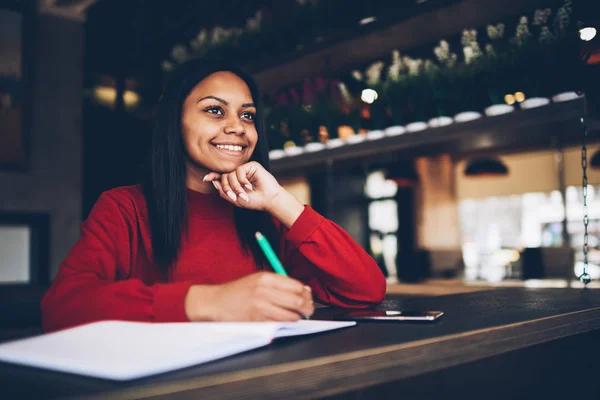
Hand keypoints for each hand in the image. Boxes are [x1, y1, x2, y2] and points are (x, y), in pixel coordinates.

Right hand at [185, 272, 313, 321]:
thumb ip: (278, 283)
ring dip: (299, 317)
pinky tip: (287, 320)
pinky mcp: (257, 320)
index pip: (296, 285)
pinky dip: (288, 323)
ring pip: (291, 314)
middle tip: (309, 309)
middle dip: (307, 306)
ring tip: (300, 316)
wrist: (216, 302)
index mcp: (265, 277)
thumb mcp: (257, 279)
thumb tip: (303, 290)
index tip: (308, 296)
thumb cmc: (238, 291)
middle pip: (296, 300)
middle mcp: (264, 290)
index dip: (306, 293)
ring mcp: (261, 306)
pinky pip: (280, 323)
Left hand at [203, 161, 282, 211]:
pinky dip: (242, 180)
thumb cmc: (254, 201)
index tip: (206, 178)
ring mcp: (245, 169)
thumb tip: (214, 182)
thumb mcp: (235, 200)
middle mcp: (239, 175)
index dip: (213, 176)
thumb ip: (224, 192)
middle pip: (224, 177)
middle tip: (234, 196)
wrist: (268, 200)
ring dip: (235, 186)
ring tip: (244, 193)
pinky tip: (249, 185)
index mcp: (235, 182)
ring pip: (230, 175)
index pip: (222, 177)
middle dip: (227, 188)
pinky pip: (239, 170)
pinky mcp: (251, 165)